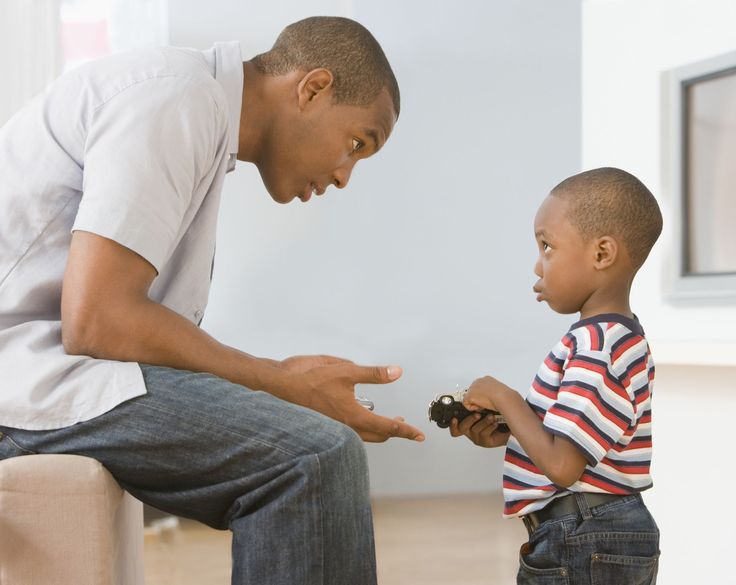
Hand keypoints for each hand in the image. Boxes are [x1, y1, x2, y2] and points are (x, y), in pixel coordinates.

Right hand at [281, 357, 425, 443]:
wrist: (281, 387)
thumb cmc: (311, 379)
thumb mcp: (347, 370)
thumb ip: (374, 373)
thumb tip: (396, 372)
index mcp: (354, 417)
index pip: (388, 427)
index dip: (406, 431)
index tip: (419, 435)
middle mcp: (346, 427)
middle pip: (377, 435)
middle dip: (393, 431)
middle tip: (404, 426)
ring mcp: (335, 428)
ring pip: (363, 435)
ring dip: (377, 430)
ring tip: (386, 421)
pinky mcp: (326, 424)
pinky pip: (350, 431)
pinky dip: (361, 427)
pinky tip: (360, 414)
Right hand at [449, 412, 509, 447]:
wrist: (508, 426)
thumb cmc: (496, 416)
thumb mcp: (484, 409)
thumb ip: (475, 406)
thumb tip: (470, 399)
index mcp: (467, 423)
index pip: (455, 426)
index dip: (452, 424)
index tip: (455, 418)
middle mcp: (470, 431)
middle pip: (462, 428)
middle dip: (469, 420)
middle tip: (477, 414)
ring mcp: (477, 437)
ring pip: (475, 430)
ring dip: (484, 422)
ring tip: (491, 417)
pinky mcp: (485, 442)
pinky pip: (484, 434)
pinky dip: (490, 427)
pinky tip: (495, 423)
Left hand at [463, 375, 505, 411]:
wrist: (503, 397)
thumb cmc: (505, 396)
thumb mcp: (500, 392)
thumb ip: (494, 393)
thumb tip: (494, 398)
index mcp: (486, 379)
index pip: (479, 387)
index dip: (482, 395)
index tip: (486, 400)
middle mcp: (479, 381)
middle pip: (472, 392)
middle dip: (477, 399)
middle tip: (485, 404)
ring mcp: (473, 388)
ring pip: (469, 397)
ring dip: (476, 403)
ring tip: (484, 405)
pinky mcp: (470, 395)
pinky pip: (466, 403)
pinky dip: (472, 408)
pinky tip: (480, 407)